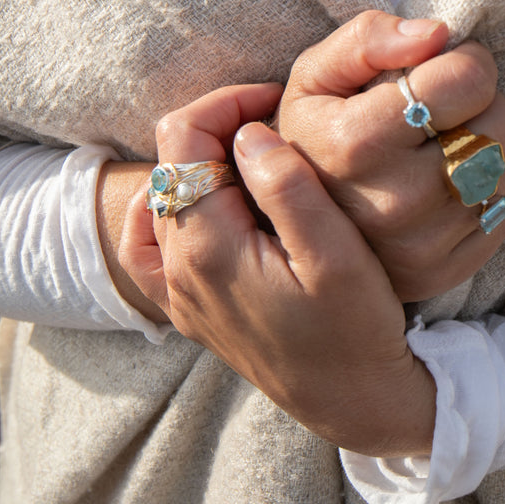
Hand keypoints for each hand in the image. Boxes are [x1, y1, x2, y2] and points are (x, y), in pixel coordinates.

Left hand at [119, 84, 436, 456]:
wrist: (354, 403)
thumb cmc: (355, 329)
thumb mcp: (336, 253)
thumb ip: (287, 186)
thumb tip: (248, 133)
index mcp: (209, 247)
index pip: (182, 138)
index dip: (226, 103)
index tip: (277, 100)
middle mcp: (180, 269)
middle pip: (169, 162)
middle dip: (219, 125)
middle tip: (277, 123)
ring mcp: (179, 292)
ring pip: (162, 196)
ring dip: (202, 162)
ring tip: (254, 157)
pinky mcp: (190, 308)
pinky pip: (149, 248)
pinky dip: (166, 210)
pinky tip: (202, 203)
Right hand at [277, 10, 504, 300]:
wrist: (294, 226)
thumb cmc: (313, 132)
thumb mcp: (315, 74)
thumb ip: (368, 38)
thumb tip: (438, 34)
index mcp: (358, 142)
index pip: (468, 80)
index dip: (466, 60)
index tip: (441, 67)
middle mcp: (395, 200)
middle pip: (502, 123)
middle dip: (481, 102)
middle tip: (444, 108)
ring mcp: (423, 244)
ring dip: (487, 146)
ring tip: (443, 145)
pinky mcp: (446, 270)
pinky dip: (487, 189)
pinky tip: (445, 184)